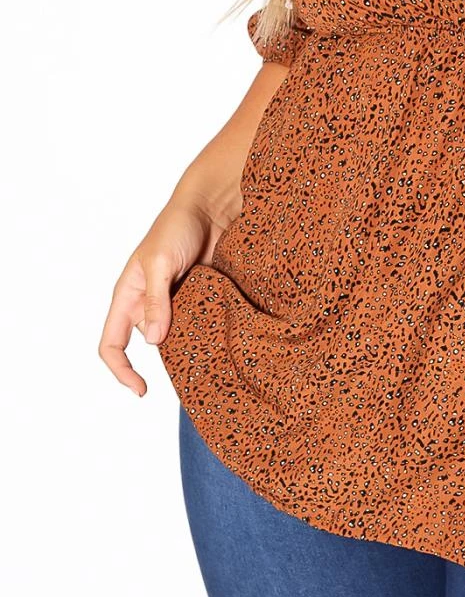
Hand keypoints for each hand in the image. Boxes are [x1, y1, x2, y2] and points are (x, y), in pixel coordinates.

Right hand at [98, 194, 224, 396]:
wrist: (212, 207)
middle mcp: (147, 303)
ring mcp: (174, 302)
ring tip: (208, 336)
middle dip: (165, 355)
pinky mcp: (199, 297)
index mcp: (127, 295)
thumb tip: (153, 341)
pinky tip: (221, 327)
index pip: (112, 343)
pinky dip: (206, 329)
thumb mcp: (160, 261)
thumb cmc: (177, 226)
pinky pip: (198, 323)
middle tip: (191, 355)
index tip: (142, 389)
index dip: (121, 370)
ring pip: (175, 336)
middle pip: (147, 344)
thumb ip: (156, 300)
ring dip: (189, 341)